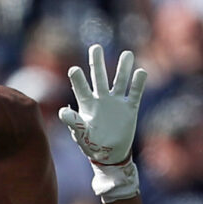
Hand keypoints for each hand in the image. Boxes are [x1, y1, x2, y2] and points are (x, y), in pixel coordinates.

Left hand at [58, 44, 146, 169]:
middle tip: (95, 48)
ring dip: (123, 68)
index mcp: (87, 104)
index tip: (74, 70)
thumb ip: (73, 123)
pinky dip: (138, 84)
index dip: (78, 79)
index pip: (81, 88)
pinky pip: (135, 93)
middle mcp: (101, 99)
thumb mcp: (81, 136)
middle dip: (97, 63)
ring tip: (127, 54)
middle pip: (99, 77)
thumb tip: (62, 112)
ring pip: (120, 81)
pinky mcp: (129, 108)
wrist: (110, 155)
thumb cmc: (92, 146)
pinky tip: (140, 72)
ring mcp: (116, 102)